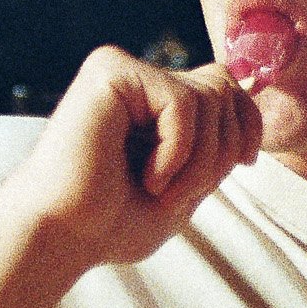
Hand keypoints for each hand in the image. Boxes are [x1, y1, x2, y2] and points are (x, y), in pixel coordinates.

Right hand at [0, 46, 261, 275]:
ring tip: (159, 192)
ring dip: (199, 162)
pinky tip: (147, 177)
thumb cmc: (110, 223)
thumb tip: (249, 93)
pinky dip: (178, 151)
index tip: (246, 163)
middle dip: (221, 152)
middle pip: (223, 89)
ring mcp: (122, 72)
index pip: (225, 86)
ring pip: (209, 97)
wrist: (57, 237)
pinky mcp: (110, 70)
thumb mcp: (185, 185)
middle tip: (179, 195)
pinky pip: (182, 101)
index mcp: (150, 105)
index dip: (249, 122)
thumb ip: (215, 143)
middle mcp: (137, 81)